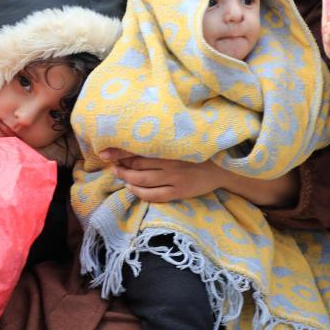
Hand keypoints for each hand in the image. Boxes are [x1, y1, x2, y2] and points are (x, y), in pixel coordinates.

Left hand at [103, 148, 299, 207]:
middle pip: (137, 164)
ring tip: (118, 174)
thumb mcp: (184, 137)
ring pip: (142, 180)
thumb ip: (164, 136)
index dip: (119, 150)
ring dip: (126, 178)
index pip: (139, 147)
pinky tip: (132, 188)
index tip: (104, 150)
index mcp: (171, 145)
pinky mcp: (179, 191)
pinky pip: (153, 195)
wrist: (225, 167)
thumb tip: (140, 133)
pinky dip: (139, 192)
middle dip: (119, 164)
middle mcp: (171, 161)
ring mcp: (175, 178)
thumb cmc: (201, 149)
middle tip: (109, 162)